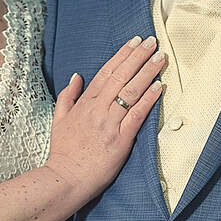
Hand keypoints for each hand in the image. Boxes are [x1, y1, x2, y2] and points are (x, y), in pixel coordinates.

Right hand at [47, 36, 165, 206]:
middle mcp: (98, 109)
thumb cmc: (64, 153)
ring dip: (147, 72)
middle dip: (138, 56)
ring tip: (160, 57)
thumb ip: (67, 97)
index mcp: (84, 104)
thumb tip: (76, 77)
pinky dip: (148, 99)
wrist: (65, 179)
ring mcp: (109, 124)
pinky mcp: (120, 140)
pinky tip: (159, 87)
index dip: (122, 56)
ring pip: (130, 91)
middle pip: (120, 76)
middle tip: (152, 40)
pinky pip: (137, 115)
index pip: (106, 73)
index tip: (134, 42)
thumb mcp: (59, 121)